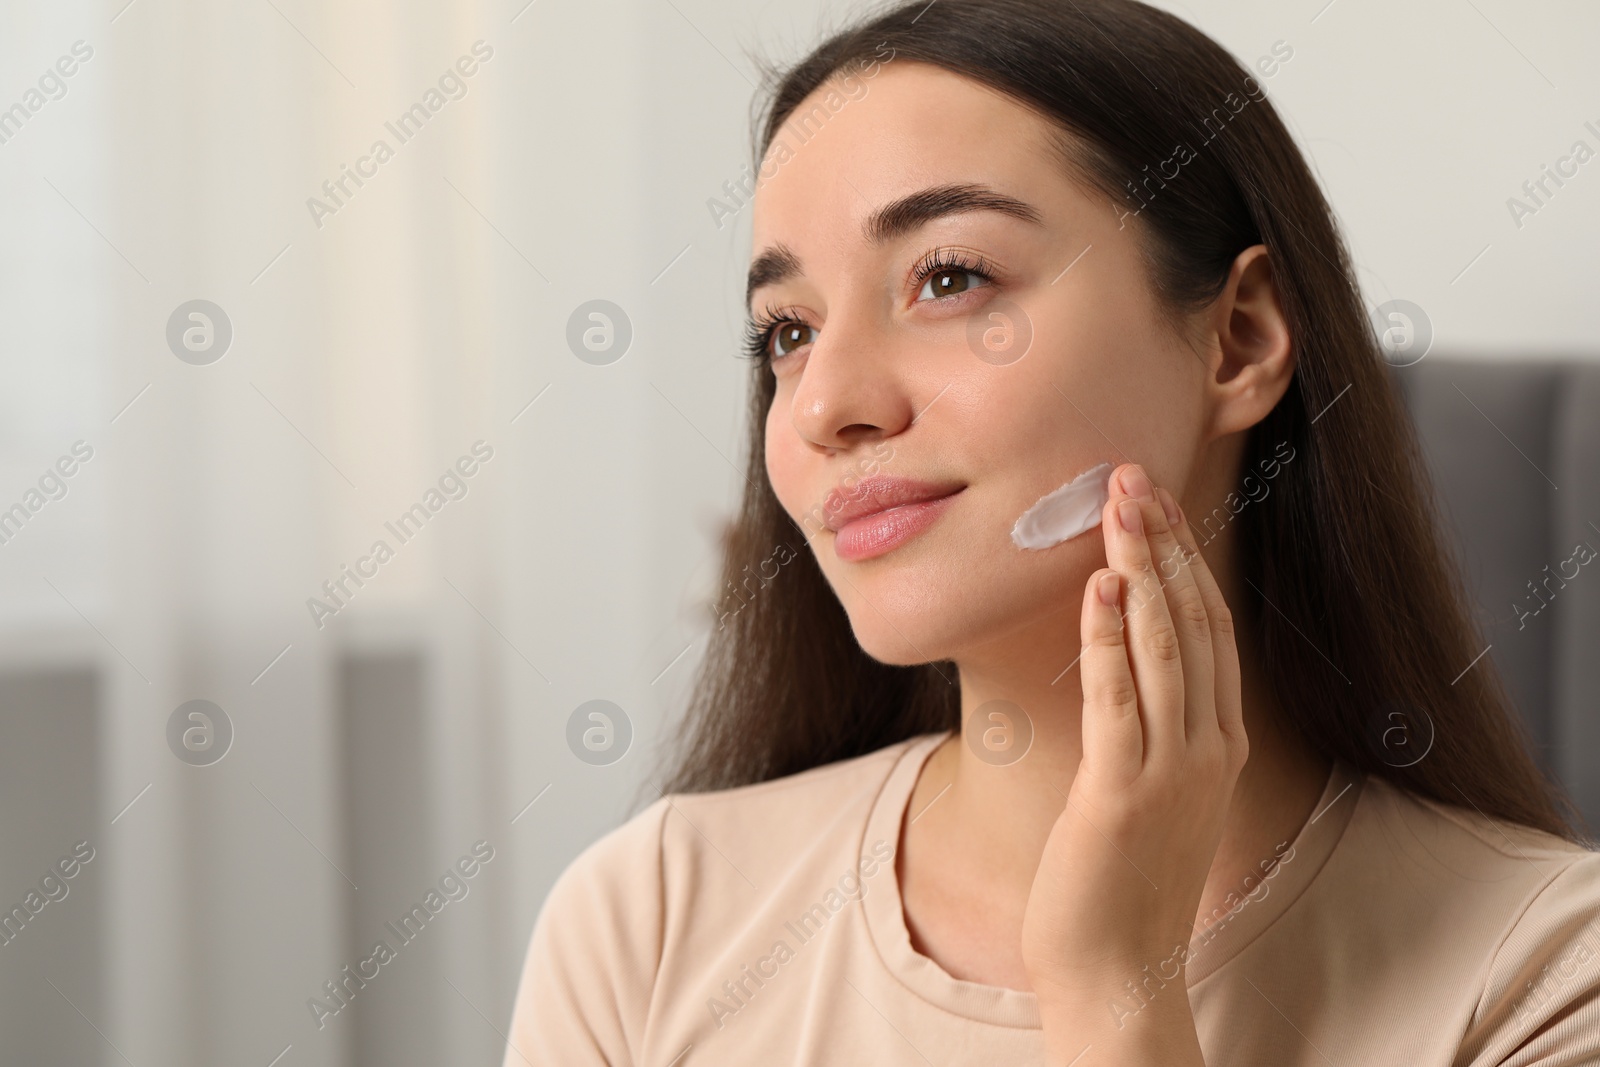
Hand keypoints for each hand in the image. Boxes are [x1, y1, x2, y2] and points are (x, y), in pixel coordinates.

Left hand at [1020, 462, 1246, 1062]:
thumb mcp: (1149, 788)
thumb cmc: (1122, 878)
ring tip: (1118, 503)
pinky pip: (1120, 699)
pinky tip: (1100, 587)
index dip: (1184, 559)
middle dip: (1164, 541)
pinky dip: (1110, 638)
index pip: (1210, 628)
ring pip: (1165, 646)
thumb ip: (1147, 726)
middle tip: (1131, 473)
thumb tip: (1118, 657)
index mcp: (1217, 740)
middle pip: (1194, 620)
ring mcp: (1173, 769)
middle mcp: (1208, 746)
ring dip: (1141, 567)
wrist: (1119, 968)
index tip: (1154, 500)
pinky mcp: (1124, 792)